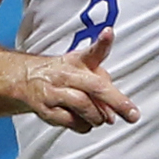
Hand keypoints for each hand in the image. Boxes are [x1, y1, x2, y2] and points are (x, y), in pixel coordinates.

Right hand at [20, 28, 138, 132]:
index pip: (92, 51)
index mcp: (78, 61)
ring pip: (84, 106)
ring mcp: (54, 91)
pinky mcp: (46, 109)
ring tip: (100, 118)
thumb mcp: (82, 68)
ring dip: (98, 116)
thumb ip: (102, 85)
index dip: (102, 42)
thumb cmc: (63, 75)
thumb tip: (114, 112)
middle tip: (132, 115)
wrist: (26, 79)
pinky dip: (84, 125)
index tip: (108, 33)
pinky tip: (84, 121)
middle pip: (94, 86)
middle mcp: (66, 74)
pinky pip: (72, 122)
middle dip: (116, 101)